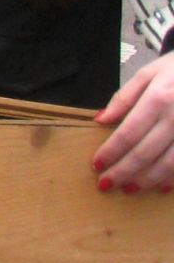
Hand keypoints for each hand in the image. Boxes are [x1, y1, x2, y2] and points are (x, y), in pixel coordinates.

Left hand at [94, 50, 173, 193]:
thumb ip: (124, 98)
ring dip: (147, 180)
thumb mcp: (148, 73)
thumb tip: (100, 119)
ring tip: (130, 189)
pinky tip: (162, 187)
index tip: (96, 165)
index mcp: (158, 100)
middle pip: (146, 152)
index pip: (128, 133)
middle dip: (123, 172)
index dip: (111, 152)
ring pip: (169, 164)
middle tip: (106, 185)